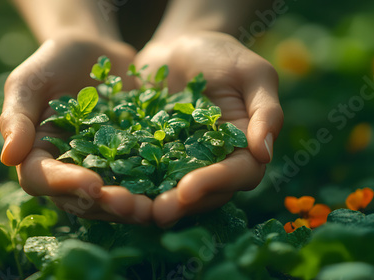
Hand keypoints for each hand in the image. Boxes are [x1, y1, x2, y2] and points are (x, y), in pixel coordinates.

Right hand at [0, 33, 151, 223]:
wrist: (94, 51)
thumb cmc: (53, 62)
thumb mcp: (29, 82)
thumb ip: (17, 117)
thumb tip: (8, 157)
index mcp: (37, 155)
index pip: (42, 180)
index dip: (65, 186)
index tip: (92, 184)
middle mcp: (67, 169)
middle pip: (80, 199)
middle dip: (106, 204)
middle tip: (132, 206)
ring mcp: (99, 168)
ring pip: (111, 197)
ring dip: (131, 206)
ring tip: (153, 207)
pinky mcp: (128, 160)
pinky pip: (137, 178)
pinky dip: (152, 187)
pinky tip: (173, 187)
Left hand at [135, 31, 282, 226]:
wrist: (181, 45)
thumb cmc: (223, 55)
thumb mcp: (253, 73)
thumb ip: (266, 111)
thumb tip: (265, 153)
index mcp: (244, 149)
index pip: (237, 174)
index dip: (214, 184)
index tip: (188, 189)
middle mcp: (213, 163)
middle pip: (202, 193)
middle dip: (180, 204)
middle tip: (155, 213)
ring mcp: (180, 161)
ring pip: (170, 189)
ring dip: (150, 202)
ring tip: (127, 206)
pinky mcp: (152, 154)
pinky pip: (141, 171)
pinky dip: (126, 181)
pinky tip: (107, 185)